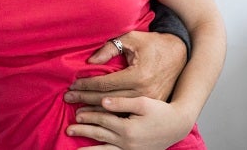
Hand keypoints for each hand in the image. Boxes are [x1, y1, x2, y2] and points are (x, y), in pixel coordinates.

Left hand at [66, 31, 187, 103]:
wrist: (181, 54)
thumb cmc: (155, 44)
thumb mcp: (132, 39)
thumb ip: (110, 48)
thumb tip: (91, 61)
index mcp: (138, 75)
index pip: (105, 83)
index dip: (86, 84)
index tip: (73, 84)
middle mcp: (144, 92)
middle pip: (107, 99)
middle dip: (85, 98)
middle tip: (68, 98)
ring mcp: (150, 102)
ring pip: (116, 110)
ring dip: (95, 110)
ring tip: (78, 111)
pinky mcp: (152, 105)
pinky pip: (127, 113)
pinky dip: (111, 114)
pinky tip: (97, 115)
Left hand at [66, 95, 194, 149]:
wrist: (177, 125)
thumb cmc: (161, 111)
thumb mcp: (142, 102)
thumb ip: (121, 102)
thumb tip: (103, 101)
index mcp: (128, 128)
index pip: (102, 121)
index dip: (89, 116)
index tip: (76, 114)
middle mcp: (127, 142)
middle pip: (100, 135)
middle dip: (83, 132)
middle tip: (69, 129)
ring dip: (89, 149)